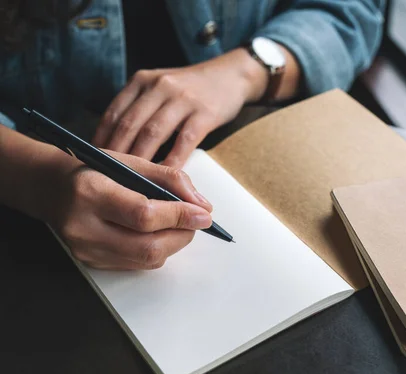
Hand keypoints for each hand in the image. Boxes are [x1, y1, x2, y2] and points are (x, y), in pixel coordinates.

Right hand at [44, 150, 212, 269]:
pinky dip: (158, 250)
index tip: (205, 214)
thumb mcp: (129, 162)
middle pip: (148, 246)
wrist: (51, 188)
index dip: (179, 216)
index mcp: (90, 193)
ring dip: (174, 243)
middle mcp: (83, 227)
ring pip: (146, 260)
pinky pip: (137, 264)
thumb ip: (169, 179)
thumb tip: (202, 204)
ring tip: (180, 224)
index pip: (143, 215)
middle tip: (197, 220)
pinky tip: (160, 233)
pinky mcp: (91, 262)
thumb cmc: (93, 169)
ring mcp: (85, 250)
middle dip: (182, 234)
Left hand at [93, 49, 268, 168]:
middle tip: (107, 179)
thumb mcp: (159, 87)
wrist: (230, 76)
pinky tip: (166, 176)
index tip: (93, 163)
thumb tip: (114, 144)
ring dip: (140, 161)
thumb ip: (138, 107)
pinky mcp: (204, 113)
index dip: (101, 140)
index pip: (113, 113)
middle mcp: (159, 87)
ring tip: (132, 183)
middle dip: (116, 154)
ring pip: (153, 133)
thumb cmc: (191, 89)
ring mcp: (183, 99)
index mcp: (142, 81)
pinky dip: (173, 161)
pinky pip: (184, 141)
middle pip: (129, 125)